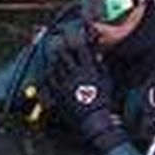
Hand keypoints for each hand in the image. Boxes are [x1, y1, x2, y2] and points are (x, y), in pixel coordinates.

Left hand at [45, 33, 125, 152]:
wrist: (93, 119)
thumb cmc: (103, 100)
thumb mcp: (106, 81)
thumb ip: (100, 66)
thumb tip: (96, 55)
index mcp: (88, 70)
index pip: (80, 49)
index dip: (76, 40)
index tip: (74, 35)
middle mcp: (75, 75)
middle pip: (64, 56)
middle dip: (61, 48)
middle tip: (60, 43)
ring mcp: (65, 85)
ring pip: (55, 66)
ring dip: (54, 59)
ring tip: (54, 56)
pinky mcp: (58, 94)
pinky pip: (49, 80)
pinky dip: (48, 74)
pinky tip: (49, 71)